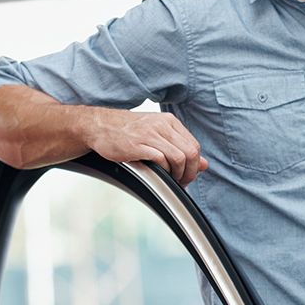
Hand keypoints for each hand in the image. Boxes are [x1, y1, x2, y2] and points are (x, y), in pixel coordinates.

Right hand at [84, 108, 206, 186]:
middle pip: (191, 153)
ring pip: (179, 157)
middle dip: (189, 172)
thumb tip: (205, 165)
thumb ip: (181, 148)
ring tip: (171, 180)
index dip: (194, 165)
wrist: (98, 126)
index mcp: (170, 122)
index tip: (186, 175)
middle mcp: (162, 125)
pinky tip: (157, 174)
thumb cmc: (128, 132)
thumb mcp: (158, 136)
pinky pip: (161, 160)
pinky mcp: (138, 144)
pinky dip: (163, 171)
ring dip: (178, 174)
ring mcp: (150, 134)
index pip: (194, 146)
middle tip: (181, 182)